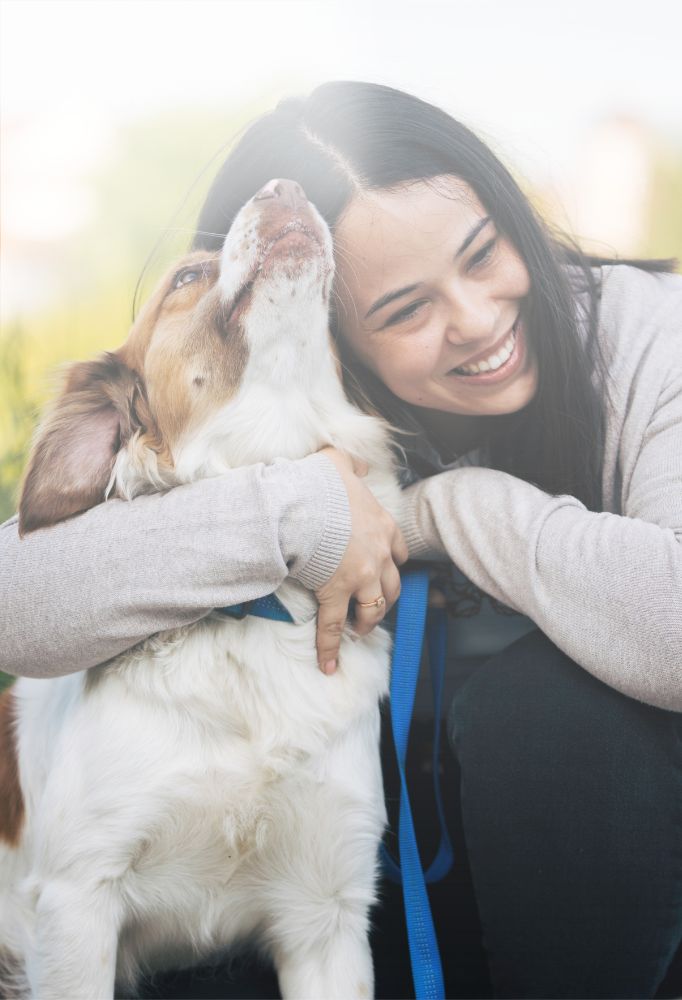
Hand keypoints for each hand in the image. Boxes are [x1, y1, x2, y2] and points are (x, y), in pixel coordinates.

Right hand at [315, 447, 407, 673]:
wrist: (303, 504)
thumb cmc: (319, 484)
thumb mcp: (340, 463)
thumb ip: (353, 464)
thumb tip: (358, 464)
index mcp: (382, 527)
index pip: (399, 551)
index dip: (394, 563)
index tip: (388, 569)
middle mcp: (379, 556)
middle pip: (392, 586)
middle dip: (385, 598)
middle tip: (374, 606)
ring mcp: (359, 578)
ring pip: (373, 609)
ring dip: (367, 622)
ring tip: (359, 632)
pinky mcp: (335, 594)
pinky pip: (333, 627)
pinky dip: (331, 648)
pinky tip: (329, 665)